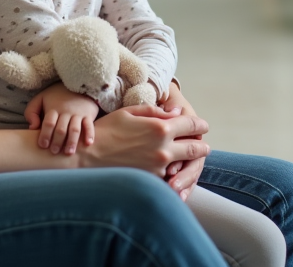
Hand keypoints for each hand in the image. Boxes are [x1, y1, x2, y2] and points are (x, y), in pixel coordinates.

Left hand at [25, 83, 98, 154]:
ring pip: (75, 129)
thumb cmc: (56, 96)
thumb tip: (32, 128)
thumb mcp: (40, 98)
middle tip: (54, 152)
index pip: (48, 123)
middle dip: (57, 142)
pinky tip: (88, 144)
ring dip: (72, 142)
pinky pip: (89, 125)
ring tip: (68, 153)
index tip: (43, 146)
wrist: (78, 84)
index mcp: (53, 108)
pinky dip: (90, 134)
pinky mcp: (88, 115)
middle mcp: (66, 112)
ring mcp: (78, 114)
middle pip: (61, 129)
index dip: (45, 135)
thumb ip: (31, 112)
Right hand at [79, 103, 209, 176]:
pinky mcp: (151, 181)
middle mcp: (163, 149)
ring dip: (190, 162)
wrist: (87, 158)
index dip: (200, 124)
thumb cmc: (106, 131)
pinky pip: (170, 177)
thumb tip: (176, 112)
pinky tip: (174, 171)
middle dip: (202, 146)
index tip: (203, 125)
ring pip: (185, 166)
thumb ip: (155, 111)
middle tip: (204, 145)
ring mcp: (158, 168)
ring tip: (192, 158)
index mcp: (160, 128)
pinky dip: (175, 174)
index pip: (191, 125)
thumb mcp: (129, 112)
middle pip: (195, 149)